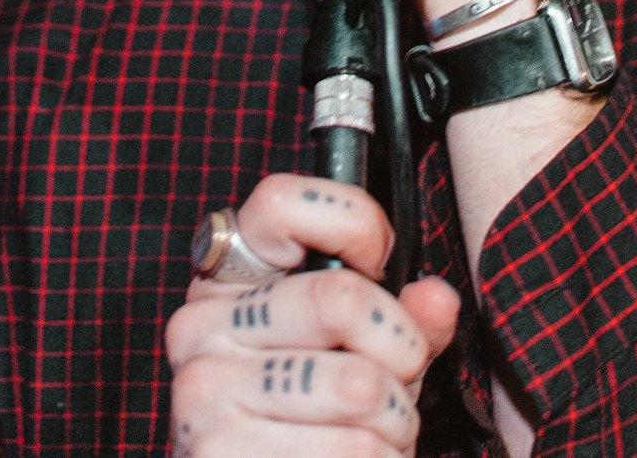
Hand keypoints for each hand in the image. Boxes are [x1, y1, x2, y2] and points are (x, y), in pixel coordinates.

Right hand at [166, 174, 459, 456]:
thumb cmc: (323, 418)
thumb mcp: (369, 352)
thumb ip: (407, 320)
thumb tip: (436, 298)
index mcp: (229, 279)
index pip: (279, 203)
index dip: (352, 222)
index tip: (380, 262)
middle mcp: (200, 324)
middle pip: (339, 296)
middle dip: (402, 347)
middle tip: (401, 374)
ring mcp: (201, 391)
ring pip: (357, 385)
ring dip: (395, 419)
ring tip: (377, 430)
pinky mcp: (218, 452)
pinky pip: (349, 449)